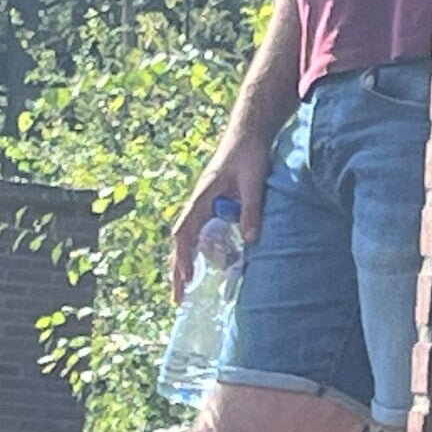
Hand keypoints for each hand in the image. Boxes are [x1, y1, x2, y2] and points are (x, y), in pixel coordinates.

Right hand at [171, 135, 269, 301]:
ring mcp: (205, 204)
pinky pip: (203, 232)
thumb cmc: (249, 154)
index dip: (183, 256)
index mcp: (202, 197)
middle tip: (177, 298)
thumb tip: (251, 242)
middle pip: (182, 241)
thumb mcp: (253, 183)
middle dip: (178, 270)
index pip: (185, 232)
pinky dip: (201, 250)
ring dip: (187, 263)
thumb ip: (252, 210)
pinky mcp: (214, 204)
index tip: (186, 277)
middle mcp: (199, 203)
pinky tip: (208, 265)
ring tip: (185, 289)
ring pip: (190, 239)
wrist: (249, 133)